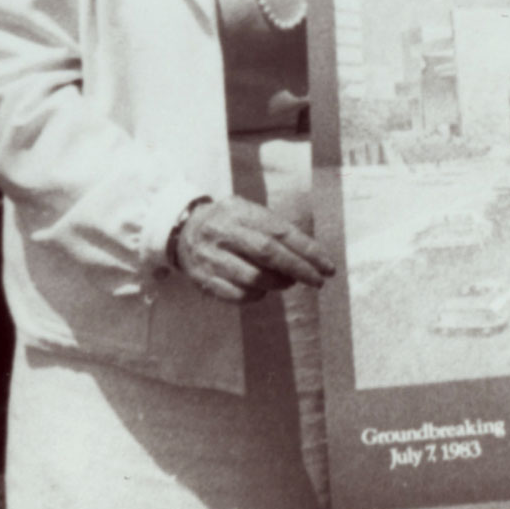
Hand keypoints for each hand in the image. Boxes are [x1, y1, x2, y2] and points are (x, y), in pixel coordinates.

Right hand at [172, 196, 335, 303]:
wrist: (182, 230)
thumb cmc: (229, 222)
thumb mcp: (248, 212)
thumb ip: (274, 228)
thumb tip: (311, 255)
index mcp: (239, 212)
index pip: (279, 232)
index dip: (307, 251)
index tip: (327, 266)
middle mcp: (223, 233)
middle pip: (268, 254)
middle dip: (299, 269)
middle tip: (319, 281)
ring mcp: (211, 258)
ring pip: (255, 278)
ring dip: (279, 283)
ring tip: (288, 282)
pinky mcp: (204, 280)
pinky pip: (239, 296)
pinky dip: (258, 296)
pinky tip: (263, 290)